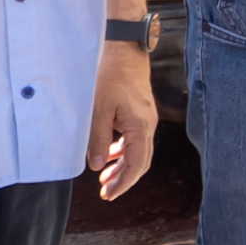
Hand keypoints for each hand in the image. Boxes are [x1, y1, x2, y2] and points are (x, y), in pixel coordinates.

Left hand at [89, 37, 156, 199]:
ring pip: (139, 151)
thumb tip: (97, 166)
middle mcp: (148, 125)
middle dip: (124, 179)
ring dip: (123, 166)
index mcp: (140, 126)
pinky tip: (111, 155)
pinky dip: (124, 151)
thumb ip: (99, 140)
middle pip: (140, 161)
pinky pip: (136, 139)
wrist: (124, 49)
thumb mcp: (98, 109)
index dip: (123, 183)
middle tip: (106, 193)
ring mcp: (146, 118)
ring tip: (105, 179)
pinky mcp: (141, 112)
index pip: (136, 164)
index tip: (109, 195)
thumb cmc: (111, 76)